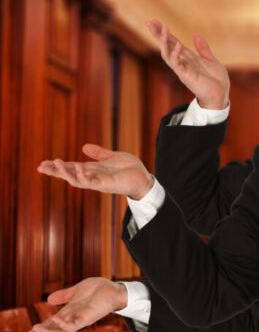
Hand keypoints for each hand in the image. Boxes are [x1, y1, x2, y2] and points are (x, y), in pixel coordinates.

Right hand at [23, 278, 127, 331]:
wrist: (114, 288)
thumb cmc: (98, 290)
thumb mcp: (76, 291)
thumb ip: (64, 296)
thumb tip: (48, 300)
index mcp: (69, 312)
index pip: (51, 324)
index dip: (40, 330)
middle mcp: (73, 318)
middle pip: (54, 330)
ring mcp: (81, 319)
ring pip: (62, 331)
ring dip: (49, 331)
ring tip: (35, 329)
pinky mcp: (89, 318)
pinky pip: (75, 324)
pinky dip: (64, 323)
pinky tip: (56, 319)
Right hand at [38, 144, 153, 199]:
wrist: (144, 178)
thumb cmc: (130, 169)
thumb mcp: (112, 157)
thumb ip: (99, 153)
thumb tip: (84, 146)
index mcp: (93, 169)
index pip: (71, 167)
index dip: (58, 166)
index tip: (44, 163)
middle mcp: (92, 176)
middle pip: (69, 174)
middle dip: (55, 171)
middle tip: (40, 167)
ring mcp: (98, 181)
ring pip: (76, 179)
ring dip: (65, 173)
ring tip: (54, 164)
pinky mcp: (105, 184)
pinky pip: (90, 182)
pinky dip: (82, 176)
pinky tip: (76, 168)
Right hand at [146, 19, 229, 109]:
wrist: (221, 95)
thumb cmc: (216, 80)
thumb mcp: (211, 60)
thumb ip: (203, 48)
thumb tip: (196, 35)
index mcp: (187, 57)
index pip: (172, 42)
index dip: (164, 32)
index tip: (154, 21)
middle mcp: (182, 62)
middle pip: (166, 46)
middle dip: (158, 35)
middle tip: (150, 22)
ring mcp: (183, 69)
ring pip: (167, 54)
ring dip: (165, 42)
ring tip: (164, 29)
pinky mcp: (186, 76)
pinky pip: (177, 65)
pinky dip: (176, 55)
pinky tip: (178, 45)